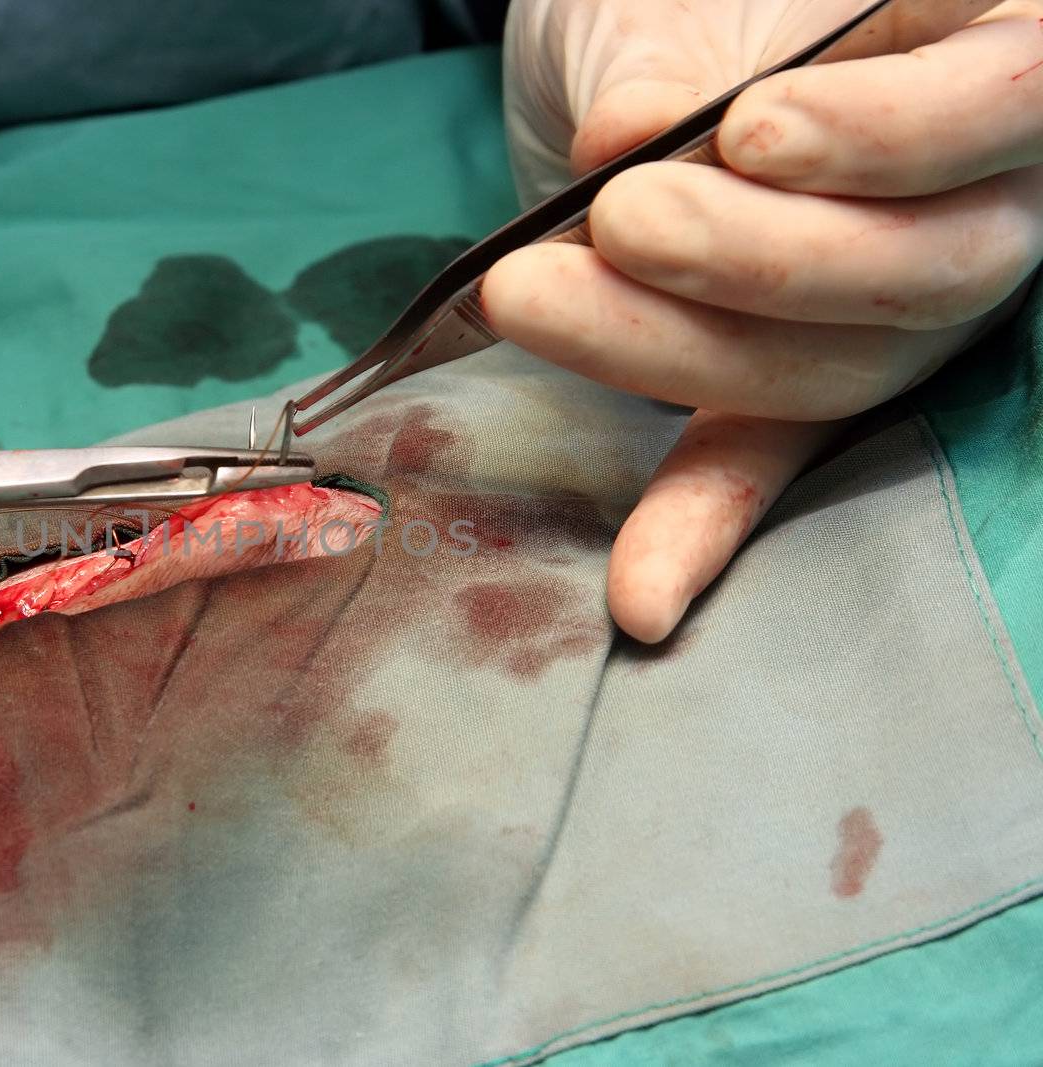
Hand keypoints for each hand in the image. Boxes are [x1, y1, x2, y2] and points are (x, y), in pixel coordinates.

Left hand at [485, 0, 1042, 640]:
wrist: (625, 49)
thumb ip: (676, 63)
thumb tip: (633, 142)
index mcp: (988, 52)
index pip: (1012, 100)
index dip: (899, 135)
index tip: (750, 133)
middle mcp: (979, 201)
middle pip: (929, 268)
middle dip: (761, 259)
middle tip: (618, 220)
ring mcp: (893, 308)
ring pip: (836, 366)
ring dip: (675, 353)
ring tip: (531, 294)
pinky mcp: (796, 381)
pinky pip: (769, 460)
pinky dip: (699, 525)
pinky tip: (642, 598)